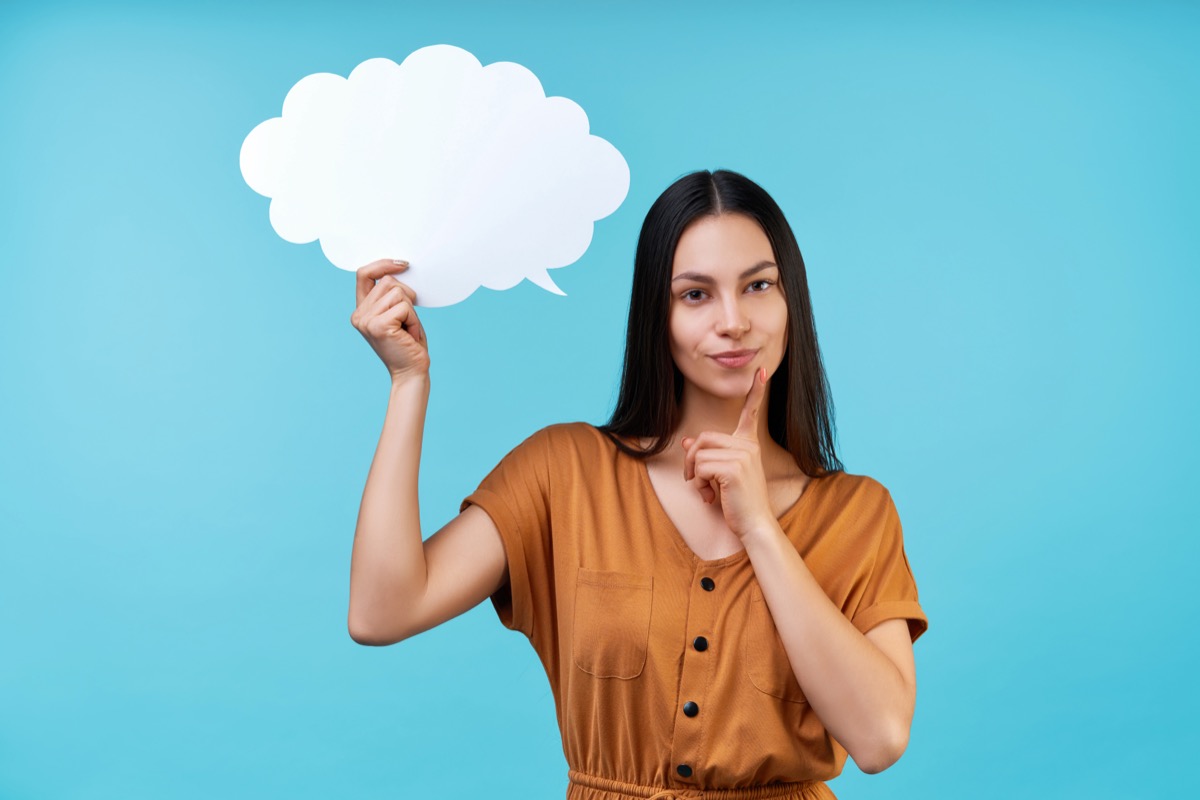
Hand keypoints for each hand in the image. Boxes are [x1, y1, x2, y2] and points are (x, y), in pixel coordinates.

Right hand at [350, 259, 428, 382]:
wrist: (411, 372)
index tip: (403, 265)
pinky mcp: (379, 325)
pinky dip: (414, 320)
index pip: (364, 274)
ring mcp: (366, 320)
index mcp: (361, 310)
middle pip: (388, 282)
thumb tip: (401, 269)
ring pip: (398, 293)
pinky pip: (405, 307)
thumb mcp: (397, 315)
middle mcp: (359, 315)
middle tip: (407, 321)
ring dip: (411, 312)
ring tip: (408, 330)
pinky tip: (409, 335)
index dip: (382, 265)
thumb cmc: (408, 344)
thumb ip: (391, 295)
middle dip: (407, 298)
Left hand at [681, 367, 772, 538]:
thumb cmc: (738, 503)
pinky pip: (701, 466)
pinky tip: (711, 496)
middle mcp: (748, 446)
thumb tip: (687, 441)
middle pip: (704, 437)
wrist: (754, 525)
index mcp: (749, 445)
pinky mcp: (734, 469)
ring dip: (695, 475)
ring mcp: (743, 456)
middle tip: (694, 479)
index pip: (751, 413)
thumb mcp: (720, 476)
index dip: (756, 392)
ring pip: (699, 453)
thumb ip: (706, 456)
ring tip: (707, 490)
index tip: (762, 372)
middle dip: (692, 459)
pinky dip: (699, 483)